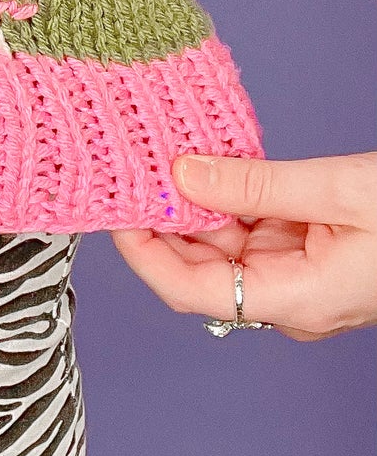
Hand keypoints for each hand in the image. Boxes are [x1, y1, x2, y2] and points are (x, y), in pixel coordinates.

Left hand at [110, 151, 376, 339]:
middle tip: (129, 166)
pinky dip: (226, 198)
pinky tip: (205, 163)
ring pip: (223, 247)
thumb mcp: (340, 190)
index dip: (143, 252)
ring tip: (159, 155)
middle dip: (162, 221)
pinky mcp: (308, 253)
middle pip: (200, 269)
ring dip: (193, 205)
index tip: (114, 208)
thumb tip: (182, 174)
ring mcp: (299, 278)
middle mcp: (291, 299)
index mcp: (298, 300)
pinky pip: (251, 231)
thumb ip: (257, 183)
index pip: (192, 290)